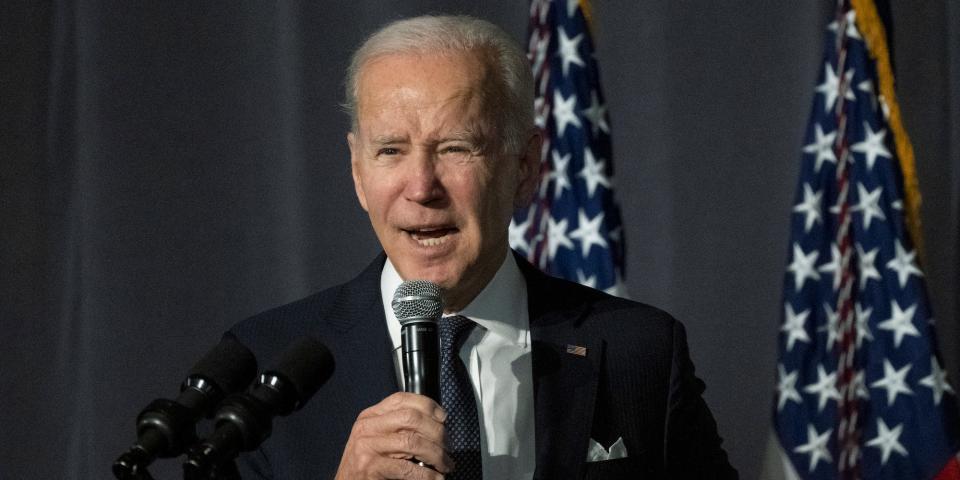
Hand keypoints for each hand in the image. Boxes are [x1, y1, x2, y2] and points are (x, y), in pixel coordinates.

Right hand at [334, 392, 452, 478]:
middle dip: (437, 432)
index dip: (427, 405)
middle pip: (411, 418)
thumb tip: (434, 423)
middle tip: (448, 447)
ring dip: (436, 455)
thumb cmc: (366, 464)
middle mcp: (367, 428)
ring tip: (445, 465)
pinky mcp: (370, 467)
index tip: (443, 418)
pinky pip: (406, 469)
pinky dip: (426, 475)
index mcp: (370, 416)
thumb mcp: (377, 438)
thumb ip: (398, 427)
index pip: (402, 399)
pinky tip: (435, 478)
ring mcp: (367, 447)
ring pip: (412, 442)